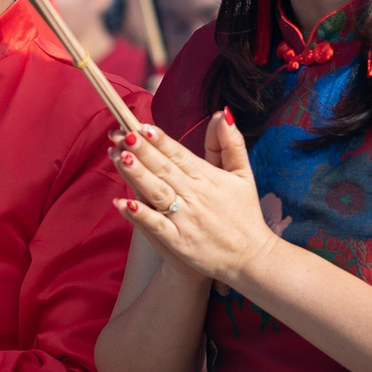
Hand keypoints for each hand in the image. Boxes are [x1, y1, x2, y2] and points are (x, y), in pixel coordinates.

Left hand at [108, 111, 281, 286]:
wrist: (251, 258)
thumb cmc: (243, 214)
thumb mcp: (243, 175)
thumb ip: (230, 144)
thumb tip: (222, 114)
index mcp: (208, 177)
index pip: (180, 154)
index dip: (160, 140)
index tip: (142, 126)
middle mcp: (195, 196)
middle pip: (164, 169)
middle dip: (142, 151)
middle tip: (121, 134)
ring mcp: (185, 219)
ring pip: (157, 192)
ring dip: (137, 175)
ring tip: (119, 157)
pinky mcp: (178, 241)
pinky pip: (155, 226)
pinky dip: (139, 215)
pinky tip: (122, 203)